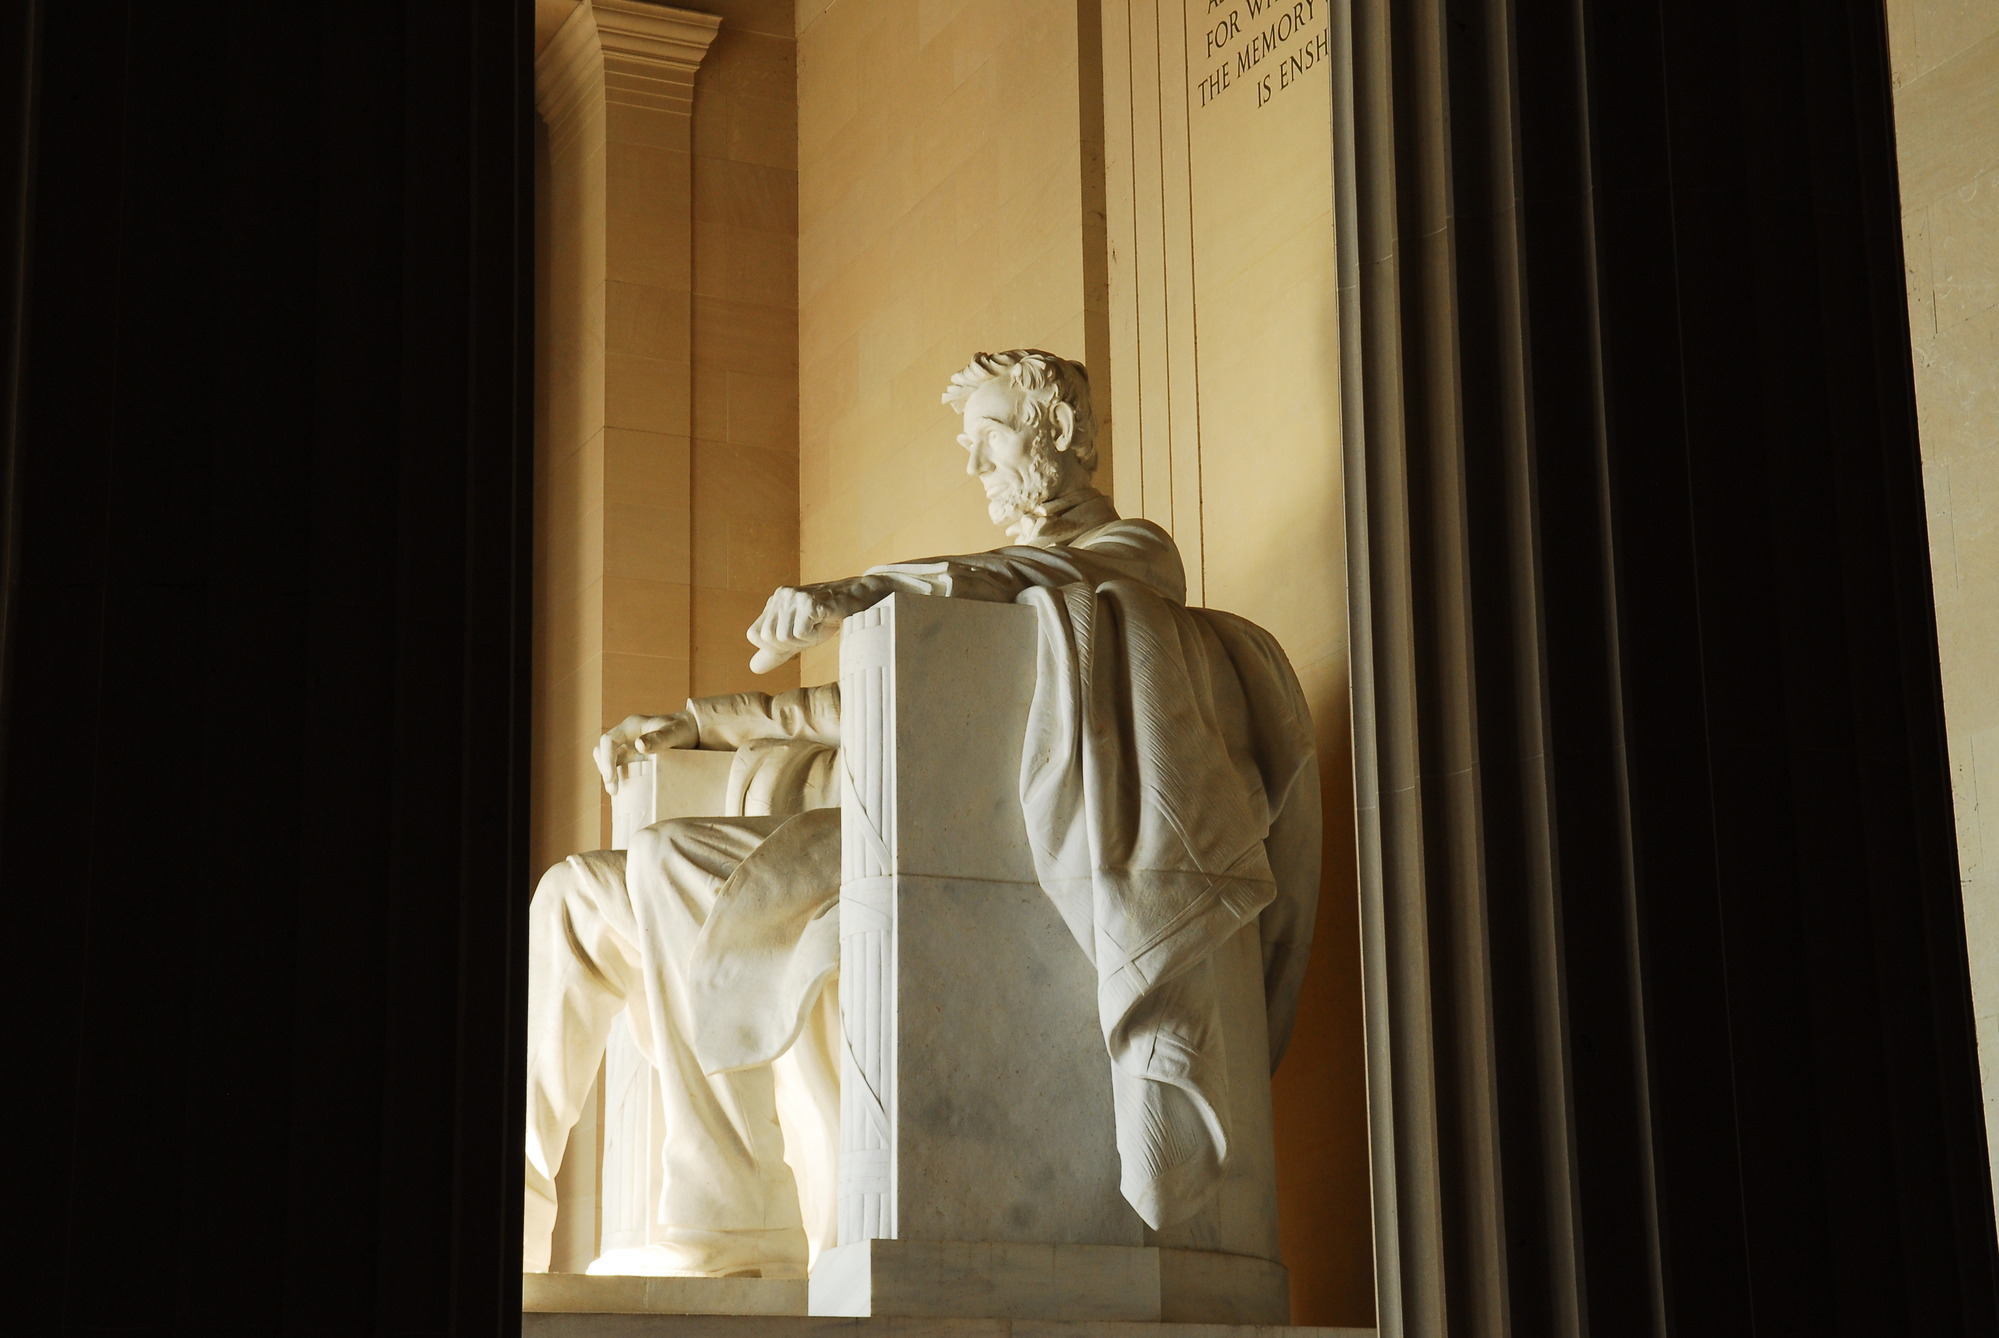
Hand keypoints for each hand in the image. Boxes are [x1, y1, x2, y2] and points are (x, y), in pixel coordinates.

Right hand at [593, 710, 696, 795]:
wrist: (692, 732)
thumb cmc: (683, 729)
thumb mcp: (675, 733)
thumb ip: (660, 738)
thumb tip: (639, 745)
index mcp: (631, 726)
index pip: (608, 740)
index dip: (606, 758)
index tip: (610, 776)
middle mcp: (626, 736)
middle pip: (603, 750)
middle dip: (604, 769)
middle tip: (614, 789)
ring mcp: (628, 747)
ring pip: (608, 760)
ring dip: (609, 775)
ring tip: (616, 792)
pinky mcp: (633, 758)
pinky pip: (619, 768)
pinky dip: (618, 778)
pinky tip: (624, 791)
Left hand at [747, 577, 881, 672]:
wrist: (860, 600)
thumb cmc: (829, 619)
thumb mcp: (799, 638)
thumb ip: (776, 651)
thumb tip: (753, 668)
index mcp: (774, 603)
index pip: (754, 635)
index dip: (774, 646)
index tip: (797, 637)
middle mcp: (780, 596)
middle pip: (768, 638)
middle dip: (791, 645)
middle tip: (810, 631)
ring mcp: (794, 596)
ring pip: (783, 637)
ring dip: (805, 640)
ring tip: (818, 625)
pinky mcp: (808, 602)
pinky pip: (800, 633)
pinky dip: (815, 635)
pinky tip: (825, 621)